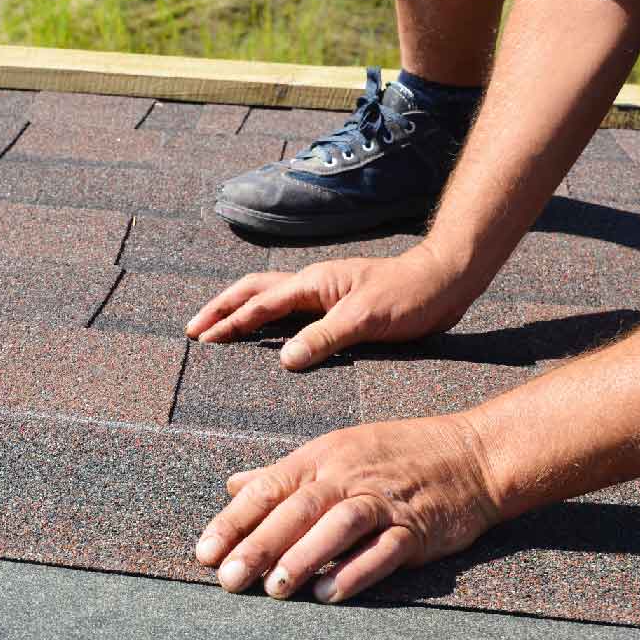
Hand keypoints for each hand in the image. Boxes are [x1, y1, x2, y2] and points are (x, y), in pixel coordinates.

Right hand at [183, 245, 481, 369]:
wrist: (446, 280)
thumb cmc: (410, 295)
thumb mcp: (367, 319)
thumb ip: (324, 337)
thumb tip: (283, 359)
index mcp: (314, 284)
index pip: (260, 304)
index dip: (230, 322)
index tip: (203, 339)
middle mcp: (312, 285)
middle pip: (252, 291)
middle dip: (221, 309)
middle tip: (194, 330)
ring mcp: (323, 293)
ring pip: (268, 298)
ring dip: (239, 310)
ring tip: (215, 328)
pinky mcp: (335, 305)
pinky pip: (288, 310)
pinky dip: (265, 318)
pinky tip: (263, 334)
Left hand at [194, 414, 501, 602]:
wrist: (474, 455)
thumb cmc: (397, 455)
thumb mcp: (336, 450)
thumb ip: (283, 473)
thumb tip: (233, 484)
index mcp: (322, 456)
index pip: (268, 487)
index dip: (234, 520)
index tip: (205, 552)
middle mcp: (349, 475)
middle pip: (297, 509)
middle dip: (259, 545)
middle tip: (229, 579)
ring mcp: (384, 501)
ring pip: (337, 526)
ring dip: (303, 558)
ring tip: (274, 590)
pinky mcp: (416, 528)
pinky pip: (383, 549)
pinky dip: (355, 571)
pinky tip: (329, 594)